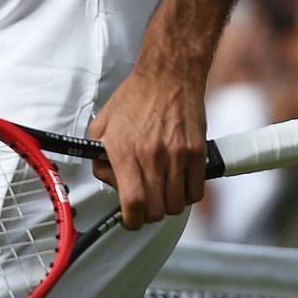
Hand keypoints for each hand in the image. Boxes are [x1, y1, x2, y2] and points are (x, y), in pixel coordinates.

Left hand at [88, 66, 206, 229]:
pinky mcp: (197, 153)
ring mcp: (178, 156)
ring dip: (167, 204)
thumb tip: (110, 184)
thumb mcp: (102, 125)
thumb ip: (99, 159)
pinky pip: (196, 192)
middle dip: (148, 213)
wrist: (168, 77)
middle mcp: (152, 156)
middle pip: (156, 210)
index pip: (133, 202)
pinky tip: (177, 182)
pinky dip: (187, 194)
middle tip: (145, 202)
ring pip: (176, 205)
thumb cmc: (135, 99)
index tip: (130, 220)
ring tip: (161, 189)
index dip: (131, 220)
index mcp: (124, 150)